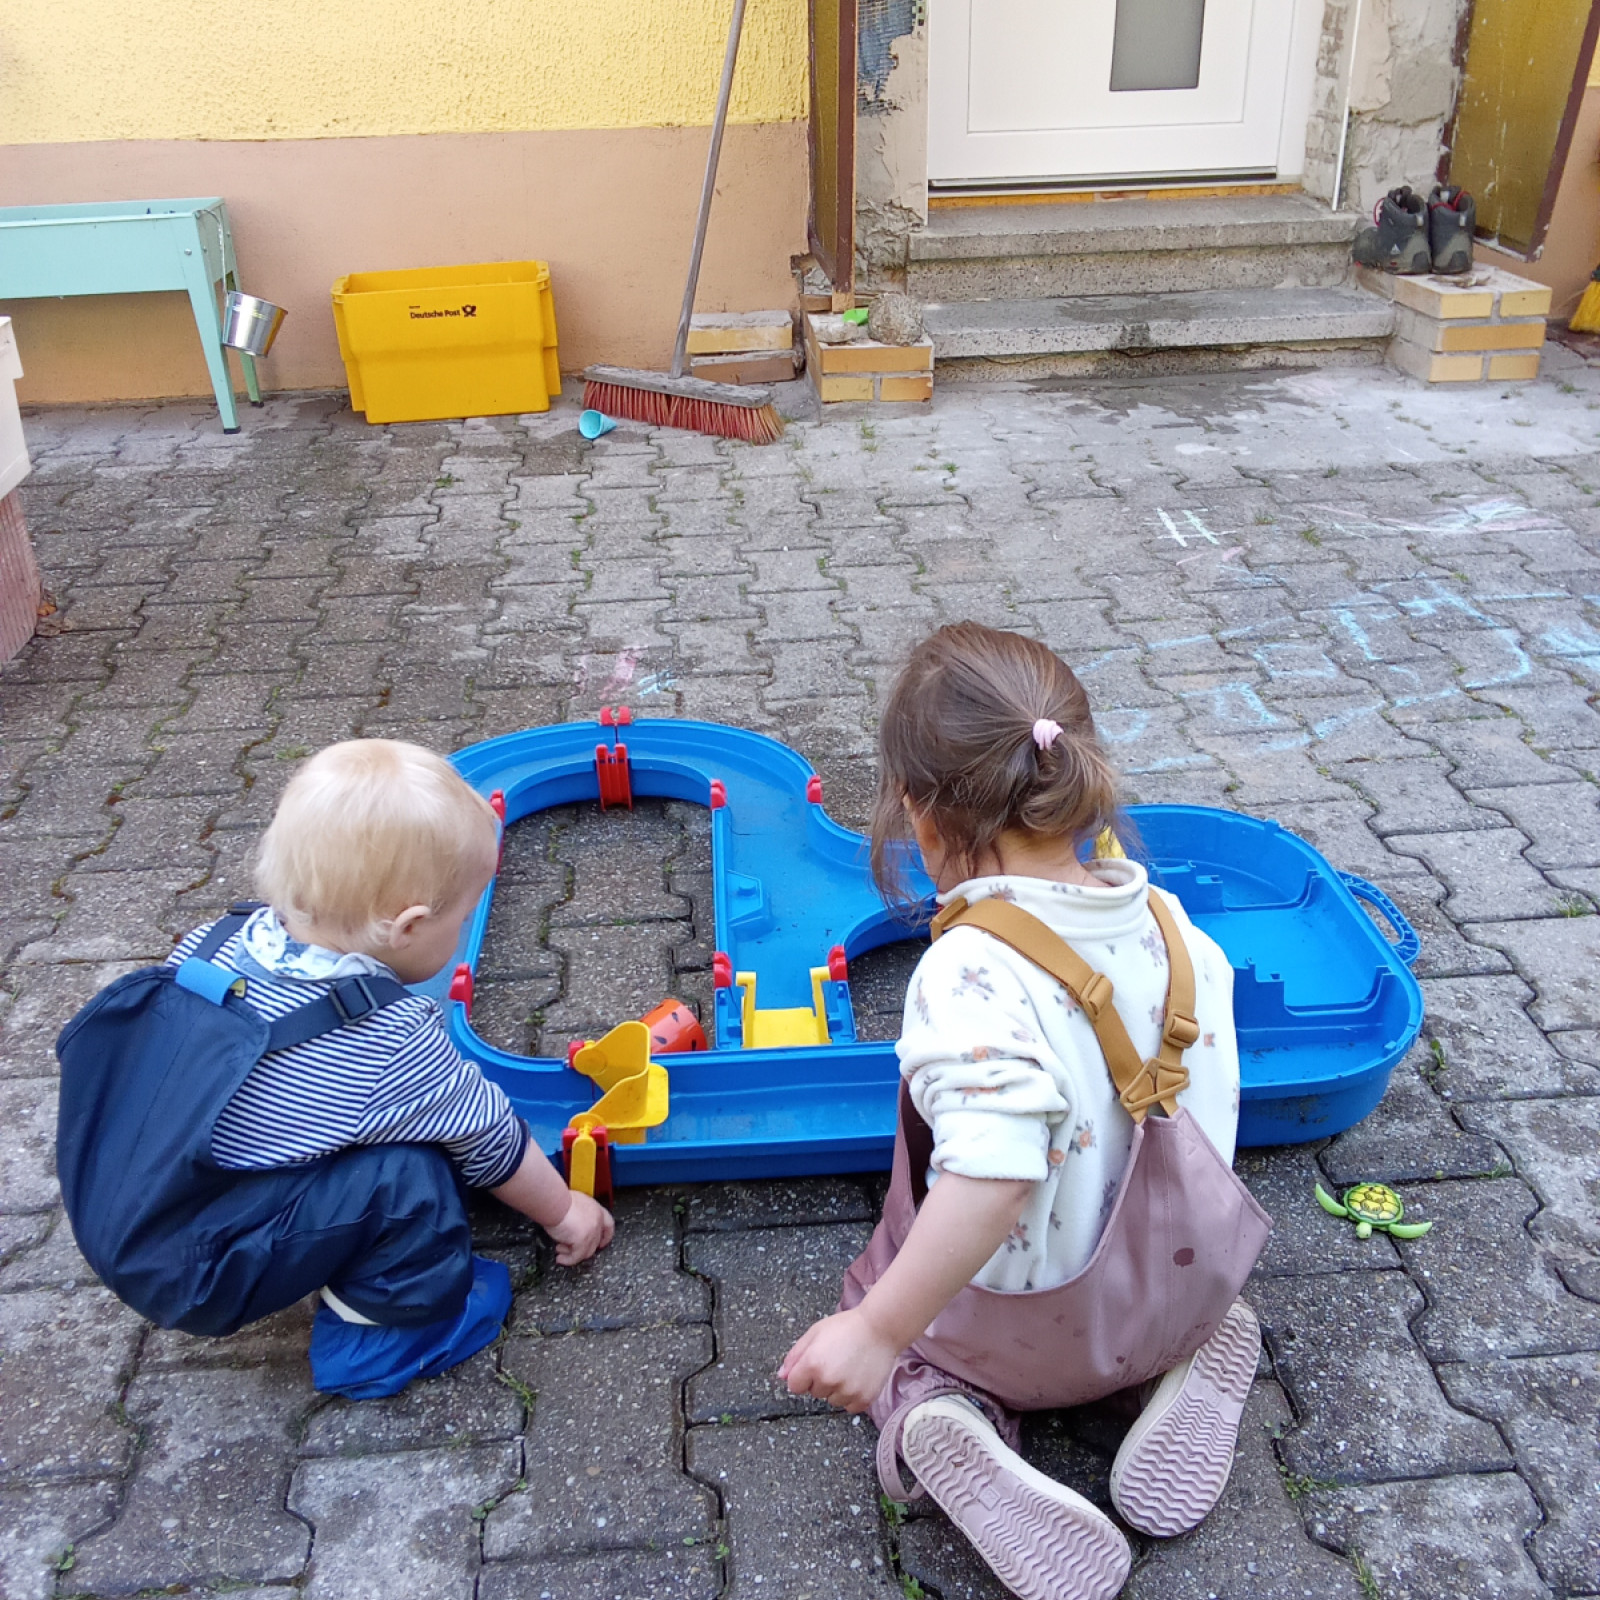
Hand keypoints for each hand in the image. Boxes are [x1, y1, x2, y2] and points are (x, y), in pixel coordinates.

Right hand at [544, 1190, 614, 1264]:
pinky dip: (568, 1260)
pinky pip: (577, 1256)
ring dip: (573, 1253)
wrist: (554, 1202)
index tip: (602, 1243)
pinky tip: (560, 1258)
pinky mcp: (582, 1240)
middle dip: (583, 1247)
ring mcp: (591, 1231)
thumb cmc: (559, 1200)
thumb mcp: (574, 1205)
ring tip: (560, 1251)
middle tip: (571, 1249)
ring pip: (587, 1251)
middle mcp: (597, 1220)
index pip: (608, 1225)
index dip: (606, 1236)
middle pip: (596, 1241)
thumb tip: (573, 1225)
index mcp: (596, 1209)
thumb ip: (579, 1215)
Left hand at [779, 1307, 901, 1413]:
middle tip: (836, 1360)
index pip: (794, 1385)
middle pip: (814, 1392)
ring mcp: (847, 1391)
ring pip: (831, 1400)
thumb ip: (795, 1355)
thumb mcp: (815, 1332)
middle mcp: (828, 1380)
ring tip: (849, 1367)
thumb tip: (781, 1376)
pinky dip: (852, 1396)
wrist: (881, 1328)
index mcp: (812, 1363)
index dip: (802, 1374)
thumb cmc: (847, 1326)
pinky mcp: (863, 1399)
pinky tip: (858, 1377)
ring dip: (836, 1389)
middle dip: (820, 1380)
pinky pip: (849, 1406)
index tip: (814, 1364)